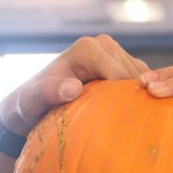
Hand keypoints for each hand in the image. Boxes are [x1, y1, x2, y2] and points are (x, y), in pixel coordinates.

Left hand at [0, 35, 147, 134]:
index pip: (120, 77)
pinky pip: (143, 83)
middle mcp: (104, 44)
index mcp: (88, 48)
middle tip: (119, 127)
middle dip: (131, 102)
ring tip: (123, 123)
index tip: (115, 126)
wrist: (30, 105)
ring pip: (143, 81)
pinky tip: (127, 116)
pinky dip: (139, 100)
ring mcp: (116, 53)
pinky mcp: (124, 65)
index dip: (123, 102)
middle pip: (135, 78)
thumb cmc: (29, 105)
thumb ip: (47, 91)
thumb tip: (73, 88)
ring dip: (137, 102)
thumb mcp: (30, 101)